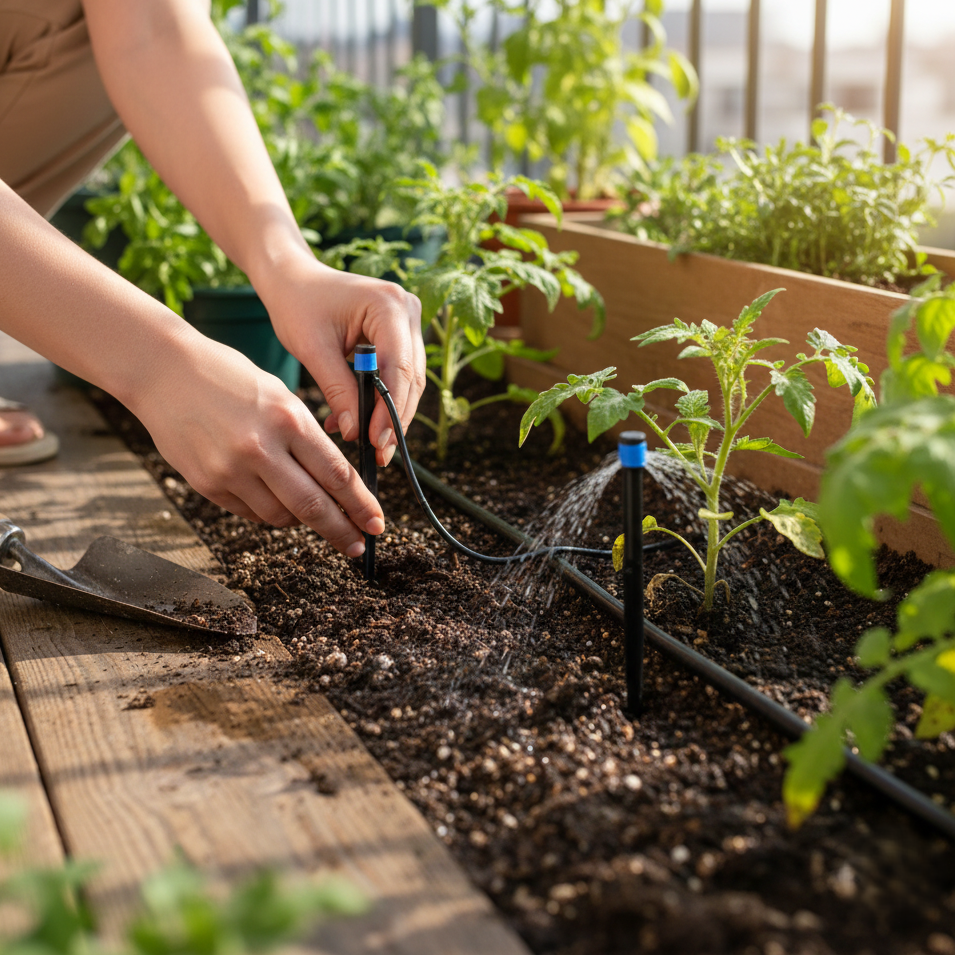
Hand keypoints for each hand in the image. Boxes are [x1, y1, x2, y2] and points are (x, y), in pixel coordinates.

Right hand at [130, 332, 383, 557]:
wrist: (163, 369)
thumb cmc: (229, 376)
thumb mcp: (280, 395)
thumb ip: (306, 438)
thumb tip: (336, 483)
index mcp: (288, 420)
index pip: (337, 475)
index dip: (361, 505)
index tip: (376, 523)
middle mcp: (261, 449)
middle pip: (314, 507)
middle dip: (342, 531)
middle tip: (359, 547)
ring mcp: (230, 470)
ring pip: (281, 516)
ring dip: (302, 521)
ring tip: (313, 514)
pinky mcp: (207, 484)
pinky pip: (250, 512)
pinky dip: (270, 512)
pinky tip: (275, 501)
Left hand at [260, 253, 424, 465]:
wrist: (292, 279)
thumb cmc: (296, 304)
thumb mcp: (313, 350)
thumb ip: (337, 391)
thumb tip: (355, 433)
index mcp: (388, 304)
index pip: (398, 368)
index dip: (390, 410)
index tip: (377, 442)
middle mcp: (408, 309)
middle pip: (411, 377)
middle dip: (394, 418)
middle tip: (378, 453)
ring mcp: (409, 321)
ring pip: (409, 380)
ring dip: (388, 412)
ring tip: (365, 441)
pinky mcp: (401, 334)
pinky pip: (399, 374)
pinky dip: (381, 399)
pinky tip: (358, 420)